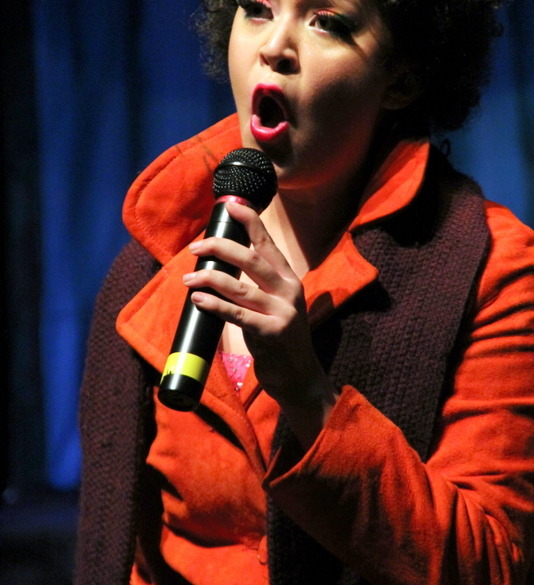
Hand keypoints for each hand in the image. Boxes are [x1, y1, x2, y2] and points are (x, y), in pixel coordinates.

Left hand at [184, 200, 337, 448]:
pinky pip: (237, 316)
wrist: (300, 377)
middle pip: (252, 260)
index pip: (268, 244)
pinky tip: (198, 300)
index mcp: (290, 280)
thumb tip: (221, 265)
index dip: (250, 223)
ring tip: (188, 278)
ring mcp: (282, 313)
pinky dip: (215, 305)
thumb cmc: (281, 339)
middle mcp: (288, 292)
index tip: (230, 207)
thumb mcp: (278, 305)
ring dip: (210, 279)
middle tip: (196, 247)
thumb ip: (259, 286)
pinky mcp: (271, 334)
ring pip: (240, 287)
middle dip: (221, 248)